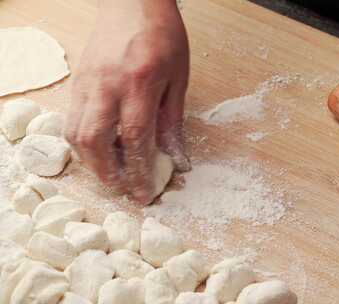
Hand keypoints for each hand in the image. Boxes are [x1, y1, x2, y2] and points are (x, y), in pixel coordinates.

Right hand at [65, 0, 189, 203]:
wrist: (133, 2)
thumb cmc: (163, 35)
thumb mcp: (179, 77)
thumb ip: (173, 120)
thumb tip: (175, 156)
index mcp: (139, 83)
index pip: (135, 137)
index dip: (138, 170)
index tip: (144, 192)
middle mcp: (107, 85)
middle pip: (95, 141)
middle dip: (108, 172)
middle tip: (123, 186)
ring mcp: (87, 83)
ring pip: (76, 133)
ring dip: (91, 161)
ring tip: (111, 171)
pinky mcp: (77, 81)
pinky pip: (72, 119)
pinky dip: (83, 141)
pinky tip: (100, 146)